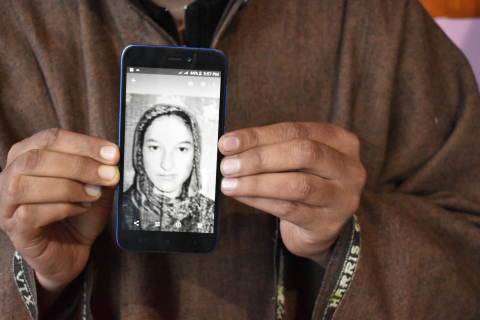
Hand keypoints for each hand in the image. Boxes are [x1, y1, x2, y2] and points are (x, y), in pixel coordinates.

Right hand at [0, 129, 119, 307]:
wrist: (72, 250)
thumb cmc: (79, 214)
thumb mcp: (96, 186)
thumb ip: (102, 170)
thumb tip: (112, 159)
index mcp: (28, 155)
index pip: (50, 138)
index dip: (84, 143)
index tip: (113, 153)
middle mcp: (10, 175)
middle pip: (36, 158)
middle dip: (79, 165)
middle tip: (109, 175)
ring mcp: (7, 203)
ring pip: (25, 184)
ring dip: (68, 187)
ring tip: (95, 194)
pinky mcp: (14, 228)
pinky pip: (30, 213)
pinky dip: (62, 208)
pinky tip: (81, 209)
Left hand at [219, 122, 365, 266]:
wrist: (319, 225)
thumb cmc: (304, 182)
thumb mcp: (296, 159)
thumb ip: (271, 148)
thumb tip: (230, 145)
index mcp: (341, 141)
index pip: (296, 130)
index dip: (259, 135)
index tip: (228, 142)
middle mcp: (349, 167)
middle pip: (303, 154)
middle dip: (260, 158)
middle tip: (227, 165)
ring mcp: (343, 197)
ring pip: (298, 185)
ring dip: (257, 183)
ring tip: (229, 183)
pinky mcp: (328, 223)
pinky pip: (290, 209)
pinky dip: (260, 201)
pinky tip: (241, 196)